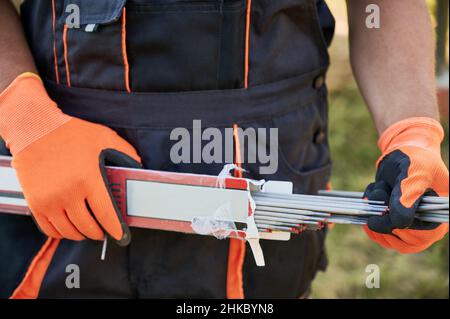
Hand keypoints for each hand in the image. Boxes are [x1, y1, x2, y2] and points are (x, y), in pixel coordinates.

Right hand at [0, 73, 140, 244]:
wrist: (35, 128)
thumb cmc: (72, 133)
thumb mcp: (105, 138)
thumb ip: (125, 153)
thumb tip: (139, 167)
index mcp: (89, 180)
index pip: (106, 216)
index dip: (116, 229)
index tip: (120, 236)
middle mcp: (68, 194)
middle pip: (88, 227)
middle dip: (99, 233)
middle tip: (104, 230)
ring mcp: (49, 200)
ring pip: (69, 232)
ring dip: (81, 235)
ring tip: (88, 229)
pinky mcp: (35, 203)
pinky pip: (49, 230)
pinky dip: (61, 233)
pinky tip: (69, 228)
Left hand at [364, 117, 448, 252]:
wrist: (403, 151)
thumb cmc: (415, 160)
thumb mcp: (414, 174)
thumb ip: (407, 198)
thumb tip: (399, 223)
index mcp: (439, 217)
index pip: (418, 237)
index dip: (396, 228)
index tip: (381, 212)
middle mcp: (425, 226)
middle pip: (399, 241)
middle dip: (382, 217)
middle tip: (379, 194)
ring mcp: (408, 225)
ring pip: (384, 236)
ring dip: (374, 213)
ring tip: (379, 189)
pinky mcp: (392, 220)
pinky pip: (376, 229)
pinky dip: (368, 211)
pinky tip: (372, 193)